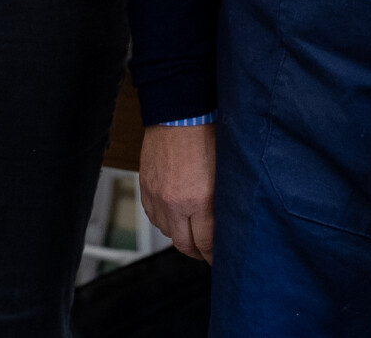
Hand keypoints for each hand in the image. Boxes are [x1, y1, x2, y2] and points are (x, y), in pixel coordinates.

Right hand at [140, 123, 216, 261]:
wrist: (179, 112)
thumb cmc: (207, 134)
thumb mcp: (224, 172)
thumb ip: (222, 202)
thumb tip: (225, 223)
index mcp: (199, 199)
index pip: (206, 242)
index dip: (214, 255)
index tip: (219, 259)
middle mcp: (175, 203)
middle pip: (184, 245)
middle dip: (198, 252)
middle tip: (207, 251)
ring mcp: (157, 196)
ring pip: (167, 232)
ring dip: (180, 235)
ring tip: (192, 231)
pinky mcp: (145, 187)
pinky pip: (153, 217)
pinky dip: (165, 220)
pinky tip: (175, 215)